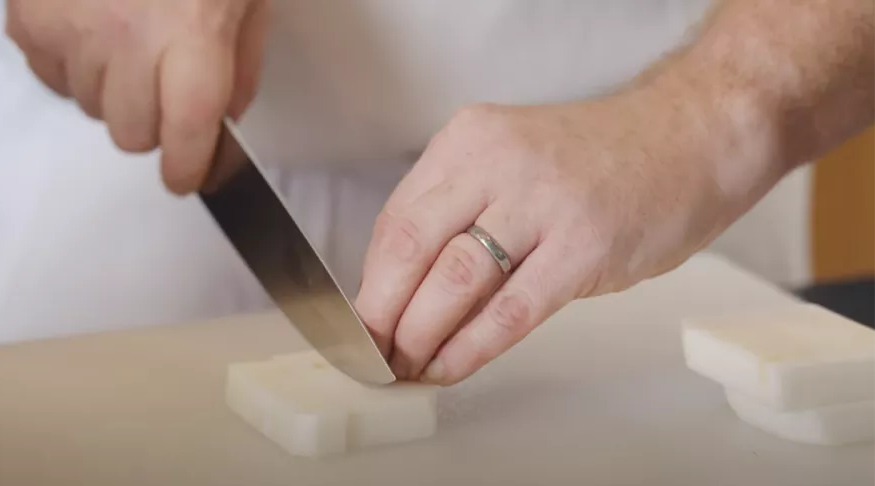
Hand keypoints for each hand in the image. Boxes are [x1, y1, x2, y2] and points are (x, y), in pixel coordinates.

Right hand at [6, 0, 268, 193]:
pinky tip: (94, 27)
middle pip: (132, 135)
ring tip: (129, 39)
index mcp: (191, 33)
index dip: (189, 168)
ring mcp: (69, 31)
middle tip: (165, 88)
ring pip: (91, 108)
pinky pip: (52, 76)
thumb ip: (241, 62)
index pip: (186, 132)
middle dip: (155, 124)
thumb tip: (226, 120)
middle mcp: (126, 39)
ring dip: (114, 91)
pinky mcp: (28, 19)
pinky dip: (74, 65)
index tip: (190, 177)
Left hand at [354, 90, 785, 385]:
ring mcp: (543, 204)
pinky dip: (471, 346)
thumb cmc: (597, 160)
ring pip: (454, 281)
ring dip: (420, 335)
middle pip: (413, 249)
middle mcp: (499, 163)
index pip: (397, 219)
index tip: (363, 320)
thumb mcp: (511, 160)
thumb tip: (406, 287)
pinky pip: (510, 310)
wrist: (690, 137)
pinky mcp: (584, 247)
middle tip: (374, 354)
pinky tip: (451, 367)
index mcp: (470, 140)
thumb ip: (460, 210)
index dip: (372, 281)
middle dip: (382, 314)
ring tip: (408, 366)